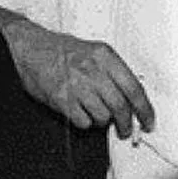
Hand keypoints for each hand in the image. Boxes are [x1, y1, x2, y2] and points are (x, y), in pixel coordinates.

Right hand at [2, 19, 154, 138]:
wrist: (29, 48)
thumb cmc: (62, 51)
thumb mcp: (93, 52)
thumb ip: (113, 72)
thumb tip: (133, 100)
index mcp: (105, 56)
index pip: (134, 88)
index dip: (145, 110)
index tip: (148, 122)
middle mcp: (92, 69)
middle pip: (120, 106)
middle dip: (126, 123)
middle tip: (125, 130)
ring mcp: (76, 84)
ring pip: (102, 116)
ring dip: (101, 121)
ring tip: (94, 113)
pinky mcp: (61, 98)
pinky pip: (83, 122)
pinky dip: (85, 122)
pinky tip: (79, 112)